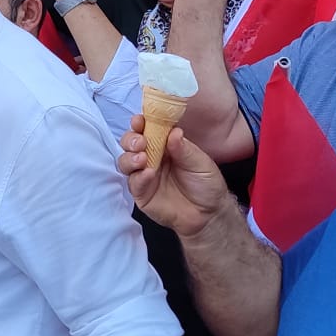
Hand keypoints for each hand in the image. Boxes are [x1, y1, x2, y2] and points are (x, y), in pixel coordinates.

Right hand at [119, 118, 236, 238]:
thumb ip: (185, 149)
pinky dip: (138, 177)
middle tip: (141, 142)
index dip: (140, 123)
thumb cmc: (206, 185)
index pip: (147, 130)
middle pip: (130, 144)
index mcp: (164, 146)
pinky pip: (134, 183)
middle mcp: (151, 158)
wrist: (209, 214)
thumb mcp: (201, 163)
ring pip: (125, 162)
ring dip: (130, 157)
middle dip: (130, 139)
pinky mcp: (142, 194)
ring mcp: (144, 176)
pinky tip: (148, 174)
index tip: (139, 120)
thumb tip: (173, 131)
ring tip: (142, 158)